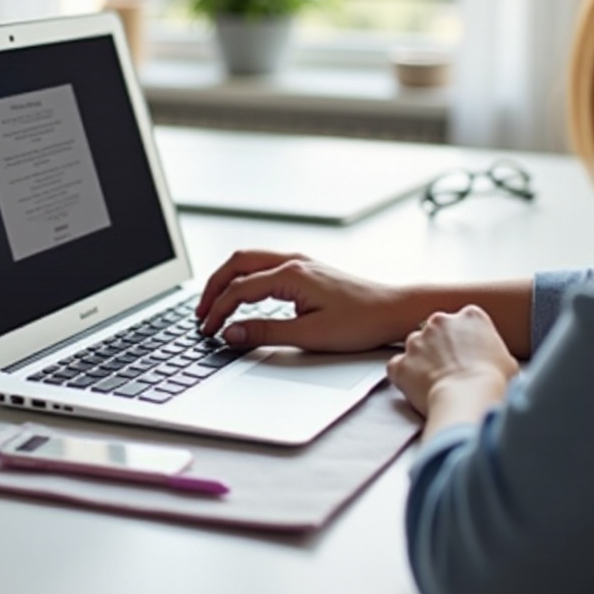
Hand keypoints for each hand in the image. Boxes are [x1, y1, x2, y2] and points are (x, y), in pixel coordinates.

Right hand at [196, 249, 414, 351]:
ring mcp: (300, 261)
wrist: (393, 310)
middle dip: (213, 286)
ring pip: (249, 259)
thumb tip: (231, 333)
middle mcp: (292, 261)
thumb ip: (266, 332)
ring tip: (214, 303)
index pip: (239, 289)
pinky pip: (263, 264)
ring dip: (228, 278)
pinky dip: (244, 277)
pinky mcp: (306, 268)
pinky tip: (242, 294)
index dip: (217, 310)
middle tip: (201, 312)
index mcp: (290, 275)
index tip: (207, 330)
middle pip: (237, 263)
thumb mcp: (309, 335)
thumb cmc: (360, 322)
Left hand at [386, 305, 518, 419]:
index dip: (467, 339)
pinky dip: (405, 377)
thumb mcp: (508, 361)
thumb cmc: (494, 382)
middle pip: (437, 330)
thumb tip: (494, 362)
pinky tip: (418, 389)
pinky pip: (398, 367)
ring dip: (422, 361)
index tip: (470, 355)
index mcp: (470, 316)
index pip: (466, 321)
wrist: (469, 397)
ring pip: (416, 347)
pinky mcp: (401, 362)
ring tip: (438, 383)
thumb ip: (495, 352)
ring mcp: (416, 341)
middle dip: (442, 347)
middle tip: (453, 369)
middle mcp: (439, 321)